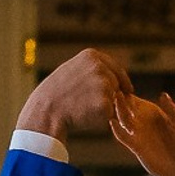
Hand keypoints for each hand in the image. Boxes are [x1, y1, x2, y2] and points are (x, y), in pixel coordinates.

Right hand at [16, 47, 130, 143]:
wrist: (46, 110)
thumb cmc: (56, 93)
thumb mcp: (72, 69)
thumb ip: (91, 68)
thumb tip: (109, 72)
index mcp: (92, 56)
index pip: (116, 68)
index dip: (122, 80)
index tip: (127, 89)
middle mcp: (100, 68)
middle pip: (116, 84)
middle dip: (111, 95)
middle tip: (91, 104)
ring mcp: (104, 86)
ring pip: (114, 100)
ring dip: (106, 106)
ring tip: (83, 108)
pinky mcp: (105, 104)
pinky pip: (110, 114)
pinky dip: (102, 119)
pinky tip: (85, 116)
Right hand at [110, 89, 174, 175]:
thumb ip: (172, 110)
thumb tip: (163, 94)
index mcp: (150, 113)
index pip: (135, 100)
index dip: (128, 91)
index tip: (121, 80)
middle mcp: (141, 122)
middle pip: (126, 107)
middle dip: (120, 98)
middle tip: (115, 87)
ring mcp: (137, 133)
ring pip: (123, 119)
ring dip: (118, 109)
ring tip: (114, 99)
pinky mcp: (135, 146)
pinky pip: (123, 136)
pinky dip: (117, 130)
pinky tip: (113, 122)